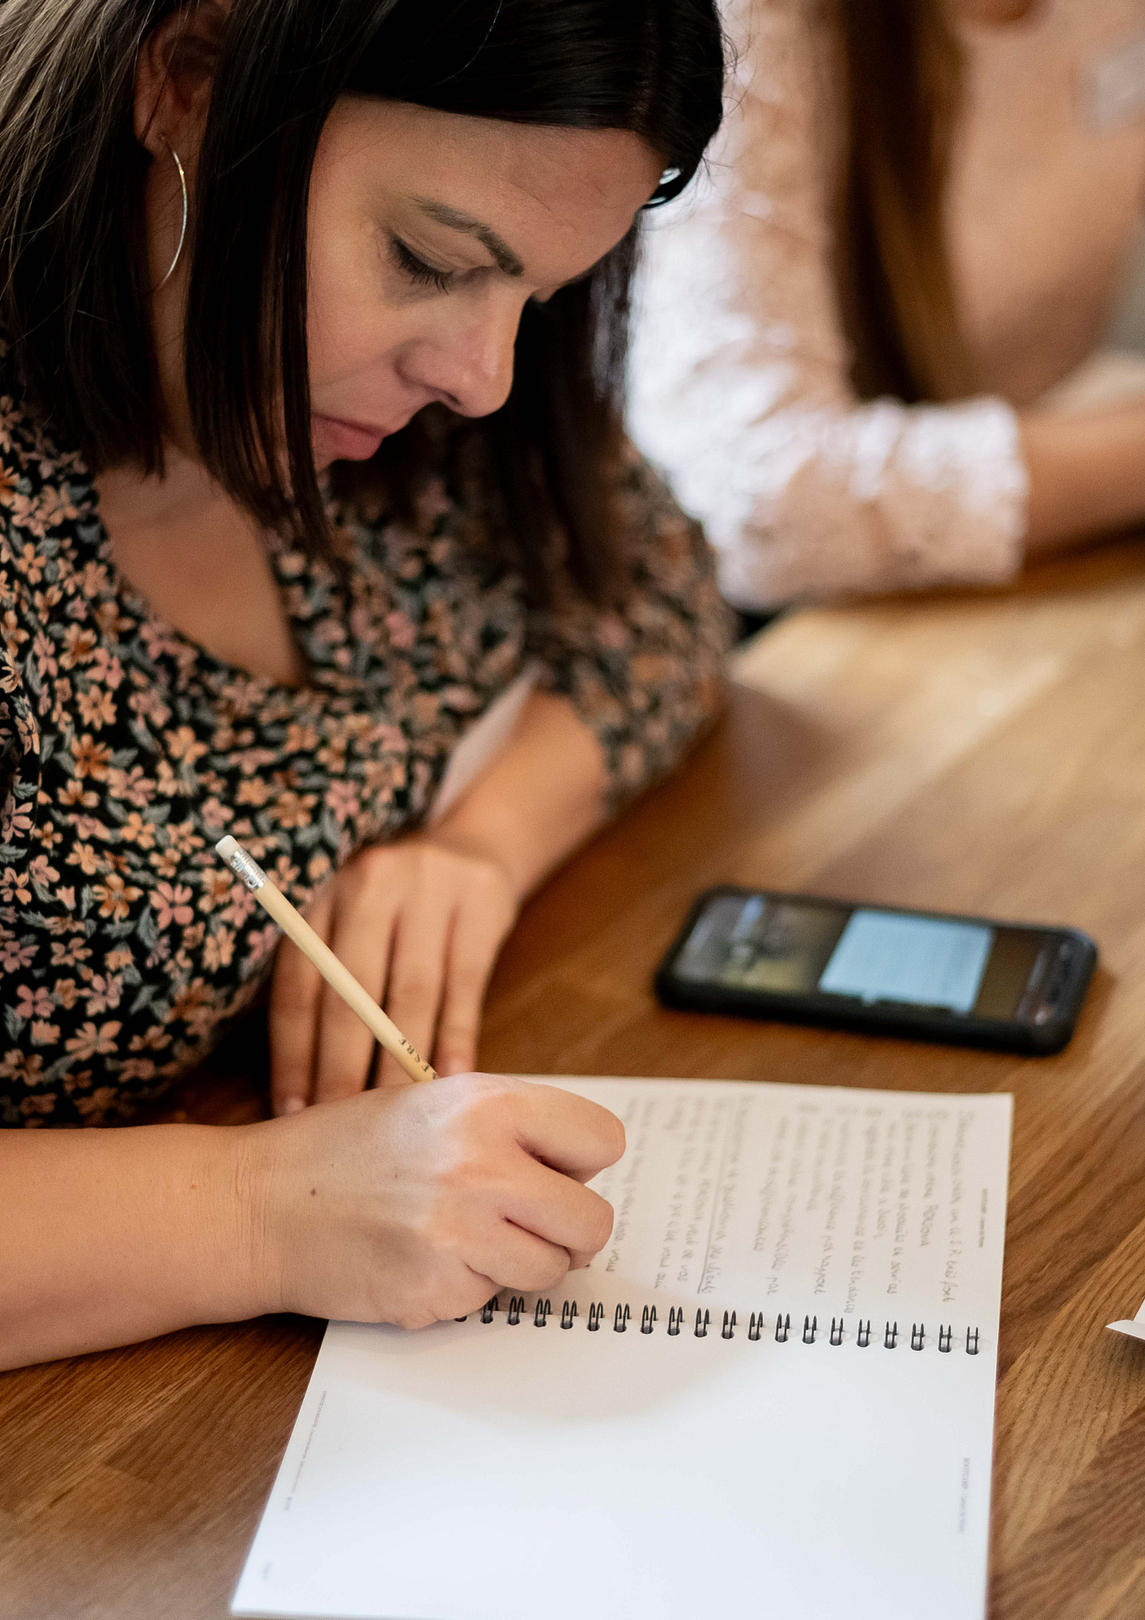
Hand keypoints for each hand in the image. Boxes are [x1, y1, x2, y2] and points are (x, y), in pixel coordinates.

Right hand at [251, 1073, 624, 1327]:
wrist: (261, 1204)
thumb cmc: (346, 1151)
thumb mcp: (433, 1103)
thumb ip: (508, 1126)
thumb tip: (580, 1164)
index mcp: (488, 1103)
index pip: (602, 1140)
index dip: (580, 1162)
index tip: (554, 1171)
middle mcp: (482, 1162)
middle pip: (592, 1220)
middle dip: (564, 1229)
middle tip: (522, 1222)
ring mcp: (461, 1230)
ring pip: (551, 1270)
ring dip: (517, 1264)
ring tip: (462, 1238)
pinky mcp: (437, 1288)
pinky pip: (492, 1299)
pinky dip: (466, 1288)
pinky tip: (421, 1260)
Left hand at [269, 834, 518, 1111]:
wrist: (471, 851)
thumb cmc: (396, 911)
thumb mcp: (354, 926)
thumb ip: (332, 988)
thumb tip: (308, 1091)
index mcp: (323, 895)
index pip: (299, 985)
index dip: (294, 1054)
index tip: (293, 1111)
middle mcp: (370, 884)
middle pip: (351, 992)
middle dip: (344, 1068)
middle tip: (342, 1124)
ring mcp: (429, 890)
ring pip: (412, 993)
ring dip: (403, 1063)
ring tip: (396, 1116)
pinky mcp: (481, 905)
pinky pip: (465, 985)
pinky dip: (457, 1037)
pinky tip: (450, 1079)